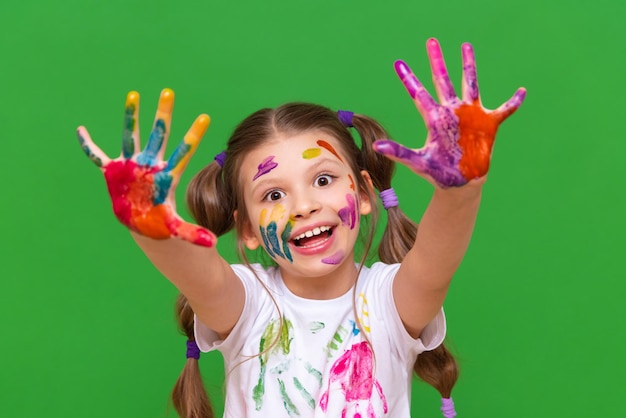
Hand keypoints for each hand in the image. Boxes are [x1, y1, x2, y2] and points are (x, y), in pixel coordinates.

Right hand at [77, 88, 216, 246]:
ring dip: (132, 117)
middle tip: (168, 91)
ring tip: (133, 94)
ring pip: (131, 136)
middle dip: (163, 115)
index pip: (183, 152)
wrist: (141, 222)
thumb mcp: (173, 228)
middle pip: (159, 135)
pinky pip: (98, 157)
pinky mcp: (114, 171)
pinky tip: (81, 131)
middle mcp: (150, 165)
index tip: (205, 117)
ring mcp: (132, 165)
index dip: (193, 136)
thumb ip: (191, 233)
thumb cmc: (159, 222)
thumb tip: (212, 244)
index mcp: (166, 176)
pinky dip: (88, 146)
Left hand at [373, 38, 525, 187]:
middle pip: (443, 80)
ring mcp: (470, 115)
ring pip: (470, 83)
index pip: (419, 94)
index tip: (398, 63)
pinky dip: (514, 102)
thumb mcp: (418, 162)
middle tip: (431, 41)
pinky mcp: (488, 124)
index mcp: (435, 119)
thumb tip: (376, 146)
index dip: (409, 78)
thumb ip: (399, 152)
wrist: (460, 184)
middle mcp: (451, 112)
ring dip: (469, 65)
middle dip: (436, 61)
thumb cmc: (438, 174)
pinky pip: (504, 110)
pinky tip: (522, 92)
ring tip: (465, 46)